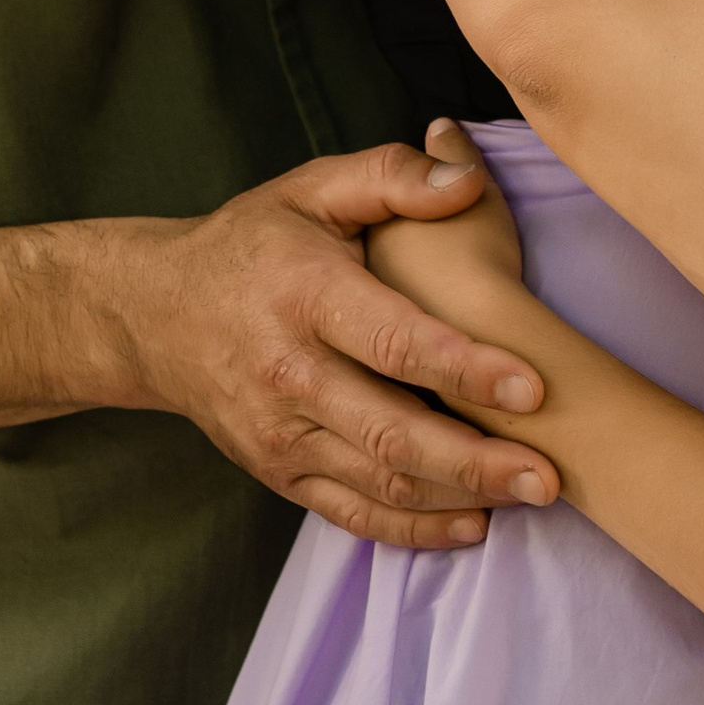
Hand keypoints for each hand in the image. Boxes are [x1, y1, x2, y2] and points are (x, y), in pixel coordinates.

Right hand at [114, 138, 555, 547]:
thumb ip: (394, 176)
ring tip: (531, 497)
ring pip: (377, 480)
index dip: (465, 368)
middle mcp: (289, 374)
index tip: (534, 386)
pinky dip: (412, 528)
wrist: (154, 315)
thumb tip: (467, 177)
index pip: (394, 341)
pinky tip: (471, 525)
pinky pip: (350, 512)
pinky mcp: (278, 470)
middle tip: (550, 474)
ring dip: (458, 496)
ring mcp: (280, 432)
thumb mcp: (312, 188)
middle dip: (475, 460)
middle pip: (390, 431)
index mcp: (304, 297)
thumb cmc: (253, 244)